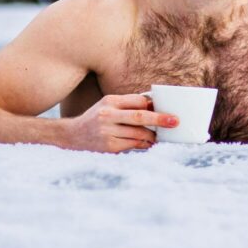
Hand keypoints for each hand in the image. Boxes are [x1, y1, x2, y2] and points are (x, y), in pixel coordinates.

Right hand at [63, 93, 178, 153]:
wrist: (72, 135)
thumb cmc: (97, 118)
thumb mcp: (108, 105)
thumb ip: (128, 104)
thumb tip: (154, 106)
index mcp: (110, 101)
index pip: (138, 101)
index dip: (152, 106)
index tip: (165, 109)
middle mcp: (108, 115)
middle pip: (140, 117)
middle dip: (160, 119)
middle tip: (174, 121)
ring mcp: (107, 132)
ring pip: (138, 134)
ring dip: (152, 136)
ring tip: (159, 137)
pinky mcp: (109, 146)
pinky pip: (132, 145)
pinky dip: (143, 145)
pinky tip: (148, 144)